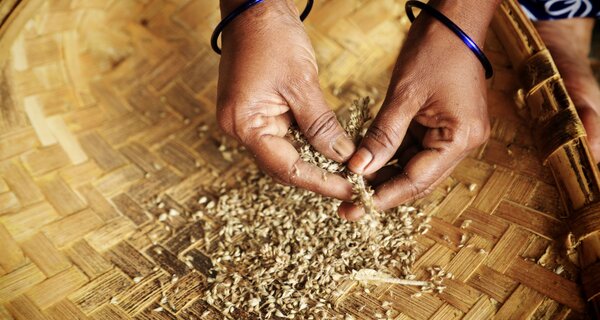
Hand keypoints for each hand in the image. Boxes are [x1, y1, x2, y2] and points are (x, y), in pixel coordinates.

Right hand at [217, 0, 354, 199]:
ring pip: (286, 153)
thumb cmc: (271, 37)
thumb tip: (343, 157)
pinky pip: (285, 136)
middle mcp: (240, 128)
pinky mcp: (258, 110)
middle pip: (284, 166)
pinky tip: (331, 149)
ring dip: (315, 161)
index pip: (287, 167)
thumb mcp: (301, 83)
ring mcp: (248, 120)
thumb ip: (321, 125)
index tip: (351, 189)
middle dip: (320, 176)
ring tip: (348, 171)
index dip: (321, 182)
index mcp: (244, 124)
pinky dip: (308, 143)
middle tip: (354, 184)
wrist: (254, 6)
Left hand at [339, 1, 498, 219]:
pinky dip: (392, 157)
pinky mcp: (445, 126)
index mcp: (460, 138)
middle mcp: (463, 143)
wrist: (456, 21)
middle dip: (383, 192)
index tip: (357, 208)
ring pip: (415, 167)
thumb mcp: (404, 95)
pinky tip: (368, 164)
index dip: (385, 196)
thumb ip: (383, 136)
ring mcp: (455, 135)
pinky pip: (415, 150)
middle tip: (350, 206)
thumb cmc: (435, 50)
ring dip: (386, 176)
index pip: (417, 179)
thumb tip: (359, 169)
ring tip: (353, 187)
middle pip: (418, 179)